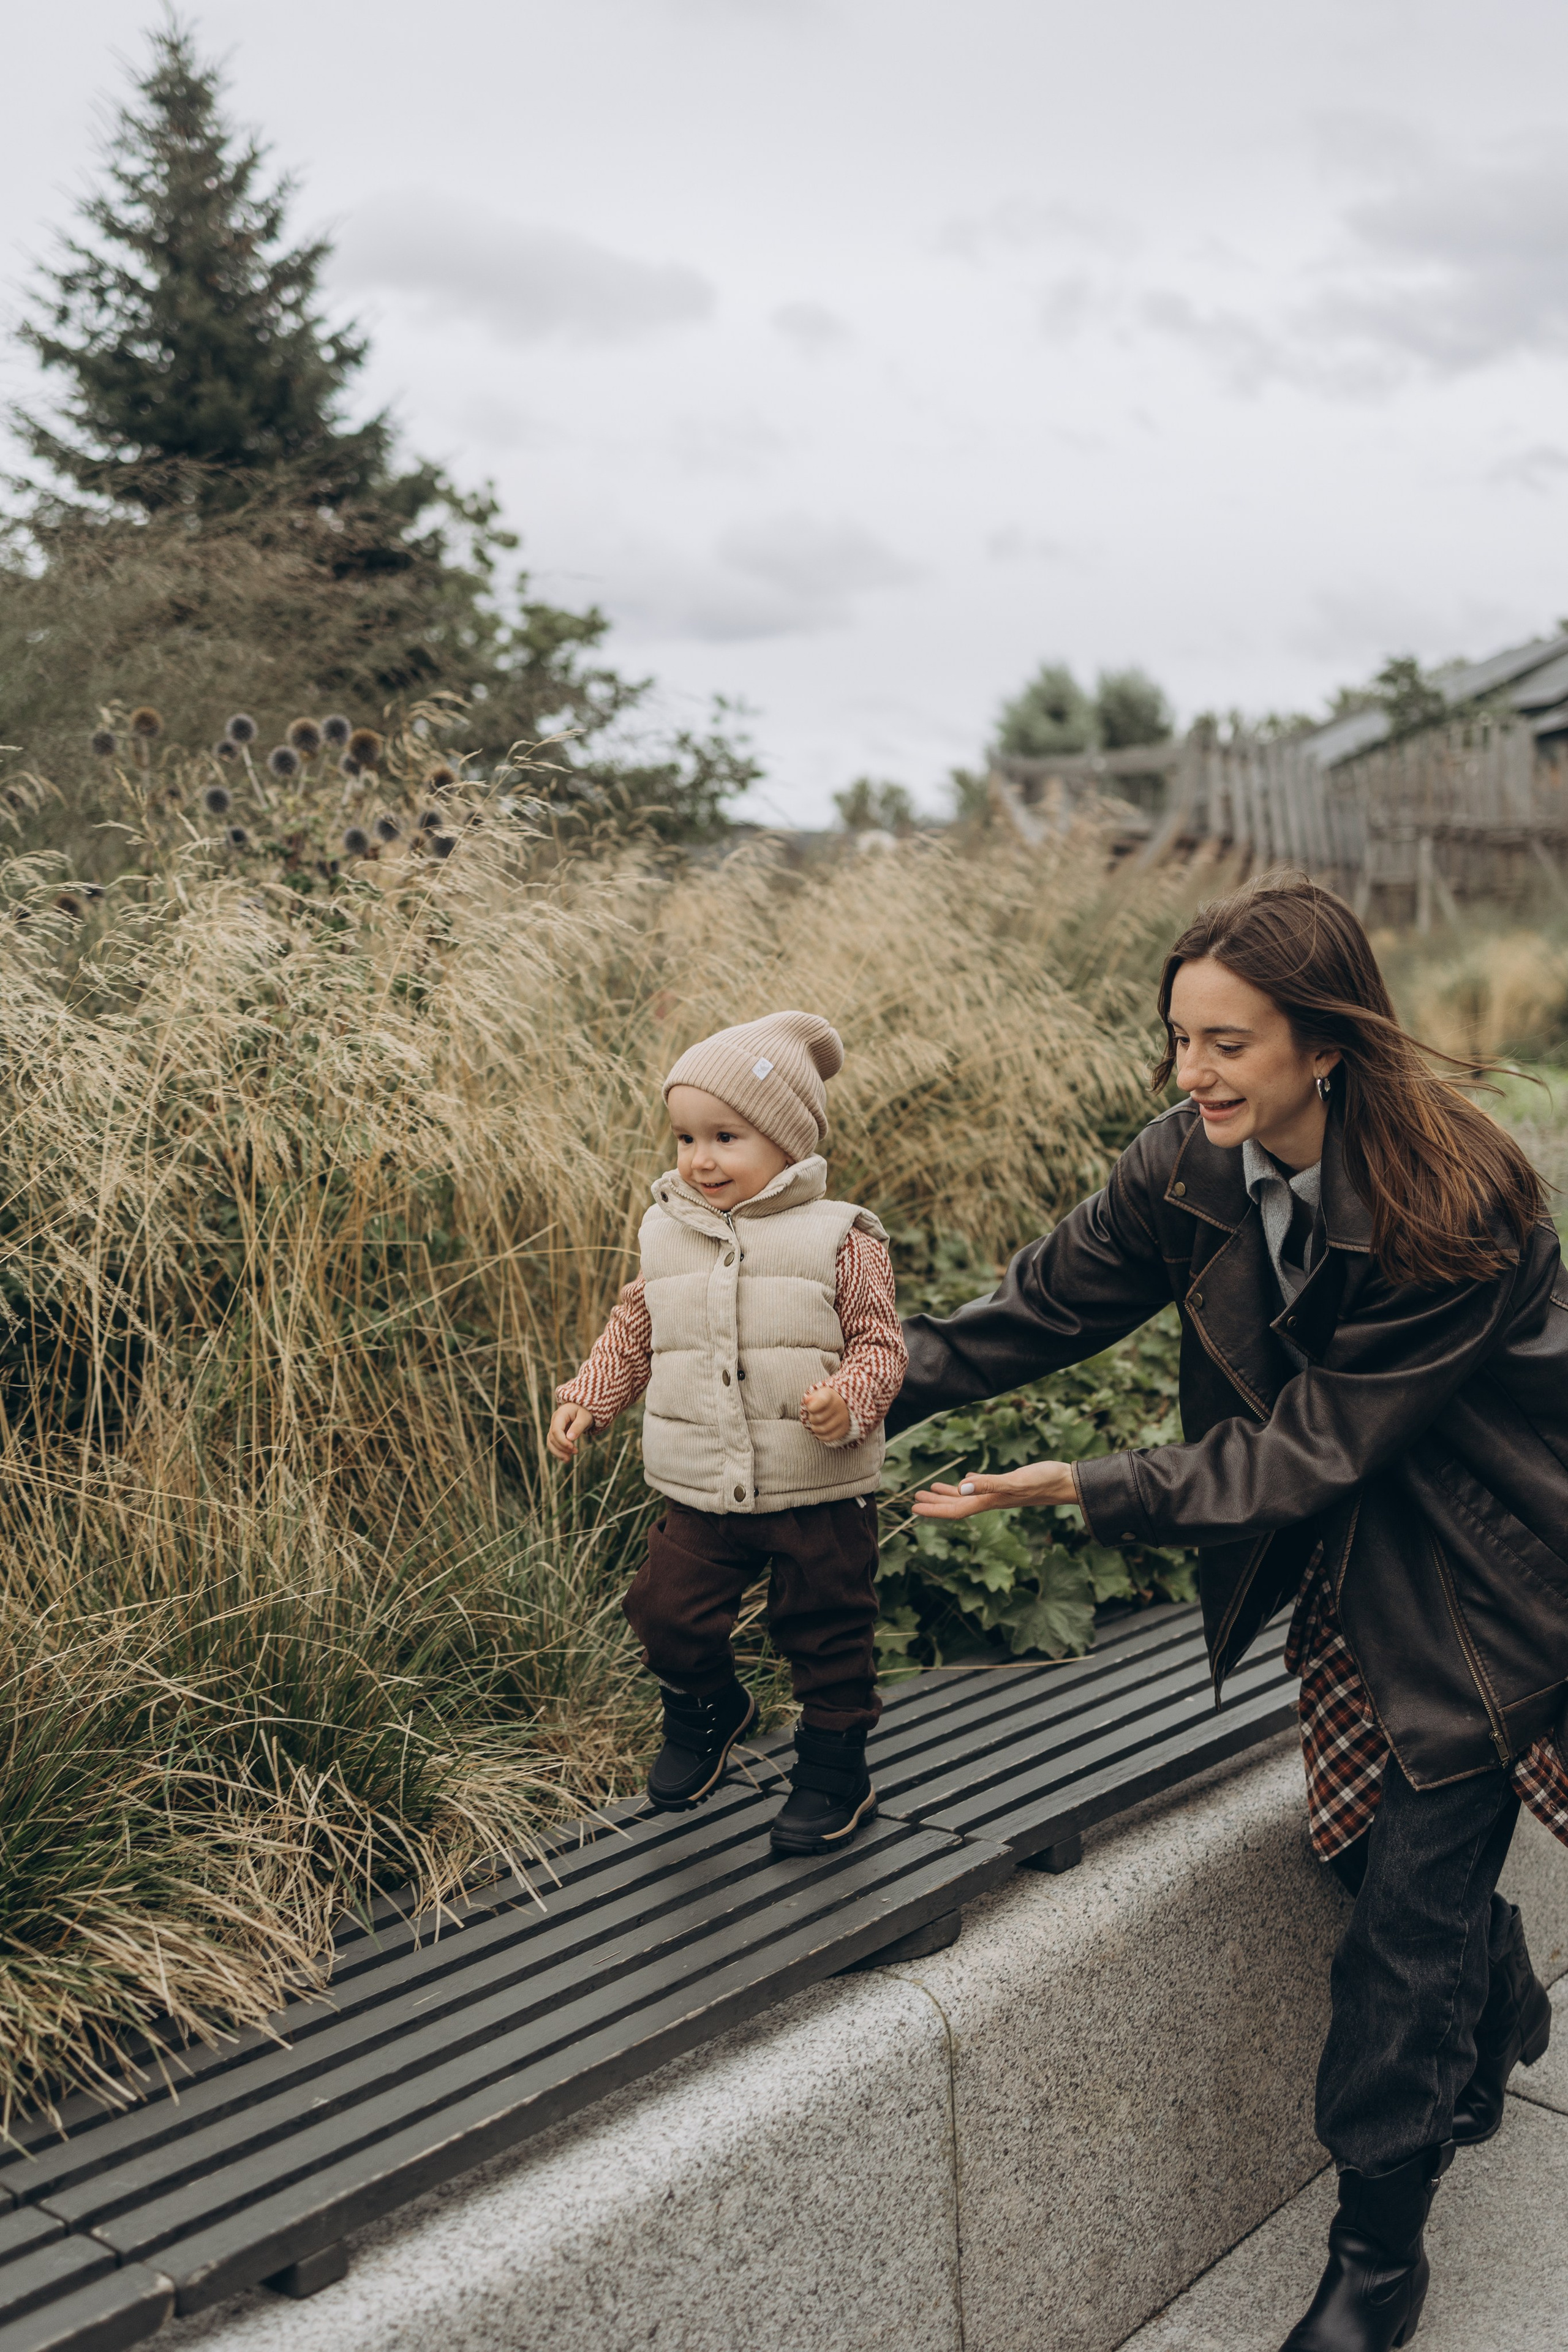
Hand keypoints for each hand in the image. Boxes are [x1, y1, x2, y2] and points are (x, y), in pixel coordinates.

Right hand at [548, 1402, 594, 1462]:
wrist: (585, 1407)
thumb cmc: (586, 1411)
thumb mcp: (585, 1417)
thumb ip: (578, 1427)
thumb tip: (570, 1439)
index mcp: (560, 1414)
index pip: (556, 1430)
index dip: (562, 1441)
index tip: (572, 1448)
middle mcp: (554, 1420)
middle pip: (552, 1437)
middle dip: (562, 1448)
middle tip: (575, 1453)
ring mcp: (554, 1426)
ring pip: (551, 1442)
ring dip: (558, 1452)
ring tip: (568, 1460)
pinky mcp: (557, 1433)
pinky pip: (554, 1443)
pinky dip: (558, 1451)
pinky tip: (566, 1458)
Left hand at [800, 1382, 851, 1443]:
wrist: (840, 1405)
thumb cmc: (824, 1400)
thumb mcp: (817, 1395)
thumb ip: (811, 1398)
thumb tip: (807, 1401)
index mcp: (831, 1396)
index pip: (821, 1402)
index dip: (811, 1407)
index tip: (810, 1408)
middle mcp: (839, 1406)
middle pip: (818, 1418)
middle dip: (811, 1418)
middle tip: (812, 1416)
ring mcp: (843, 1419)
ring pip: (823, 1429)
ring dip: (815, 1428)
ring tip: (815, 1424)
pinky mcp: (844, 1429)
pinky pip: (828, 1437)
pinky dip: (820, 1436)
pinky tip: (819, 1431)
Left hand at [912, 1461, 1078, 1518]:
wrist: (1066, 1482)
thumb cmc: (1043, 1482)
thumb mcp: (1014, 1481)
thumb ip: (988, 1484)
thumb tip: (961, 1486)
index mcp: (988, 1501)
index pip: (955, 1510)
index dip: (933, 1509)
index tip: (914, 1508)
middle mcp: (991, 1500)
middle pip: (957, 1505)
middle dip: (935, 1503)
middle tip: (915, 1499)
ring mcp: (999, 1493)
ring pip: (967, 1496)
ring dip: (948, 1495)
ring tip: (931, 1489)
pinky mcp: (1008, 1484)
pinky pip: (981, 1487)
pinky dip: (968, 1485)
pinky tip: (965, 1480)